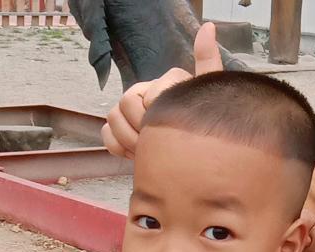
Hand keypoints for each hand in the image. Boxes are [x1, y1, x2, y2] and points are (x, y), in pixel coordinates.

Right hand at [101, 21, 222, 158]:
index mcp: (163, 84)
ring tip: (148, 152)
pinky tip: (135, 155)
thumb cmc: (201, 126)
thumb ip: (207, 62)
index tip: (170, 126)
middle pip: (124, 102)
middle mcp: (144, 93)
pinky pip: (106, 134)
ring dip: (129, 140)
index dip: (154, 111)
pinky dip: (117, 146)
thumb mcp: (207, 94)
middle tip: (157, 143)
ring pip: (112, 117)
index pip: (147, 92)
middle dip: (139, 128)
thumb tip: (208, 27)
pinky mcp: (119, 132)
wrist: (190, 162)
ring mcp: (129, 113)